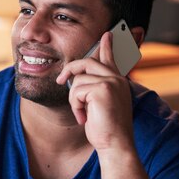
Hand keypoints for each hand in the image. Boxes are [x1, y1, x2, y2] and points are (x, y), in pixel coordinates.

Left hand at [57, 32, 133, 151]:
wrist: (115, 145)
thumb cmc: (106, 130)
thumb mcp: (101, 106)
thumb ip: (95, 90)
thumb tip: (77, 80)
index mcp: (118, 82)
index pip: (111, 58)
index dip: (107, 46)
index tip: (107, 34)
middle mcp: (117, 79)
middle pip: (86, 63)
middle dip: (70, 70)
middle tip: (60, 79)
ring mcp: (111, 82)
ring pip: (77, 80)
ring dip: (74, 100)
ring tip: (83, 114)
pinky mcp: (102, 89)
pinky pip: (76, 91)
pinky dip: (76, 106)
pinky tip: (84, 117)